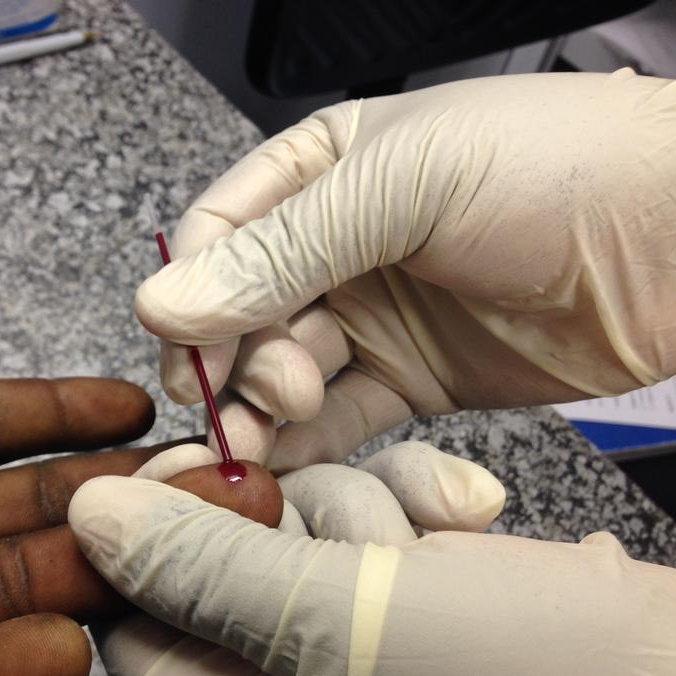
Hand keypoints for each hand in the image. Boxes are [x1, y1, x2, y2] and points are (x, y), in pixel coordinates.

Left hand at [71, 443, 675, 675]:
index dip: (156, 537)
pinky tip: (473, 517)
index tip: (197, 462)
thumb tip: (87, 516)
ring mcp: (349, 650)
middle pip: (220, 565)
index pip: (139, 630)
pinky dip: (412, 506)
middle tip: (365, 537)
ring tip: (439, 547)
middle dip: (295, 522)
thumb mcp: (342, 621)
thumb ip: (201, 567)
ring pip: (298, 526)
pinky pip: (366, 522)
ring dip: (367, 510)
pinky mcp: (403, 601)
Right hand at [136, 70, 675, 471]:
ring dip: (264, 410)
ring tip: (270, 438)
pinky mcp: (410, 379)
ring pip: (282, 371)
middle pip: (242, 313)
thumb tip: (160, 304)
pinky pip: (338, 418)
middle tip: (271, 391)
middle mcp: (335, 245)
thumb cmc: (555, 173)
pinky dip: (309, 444)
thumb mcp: (403, 188)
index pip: (220, 234)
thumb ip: (281, 251)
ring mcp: (371, 316)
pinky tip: (293, 462)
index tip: (192, 348)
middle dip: (238, 358)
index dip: (195, 295)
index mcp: (321, 171)